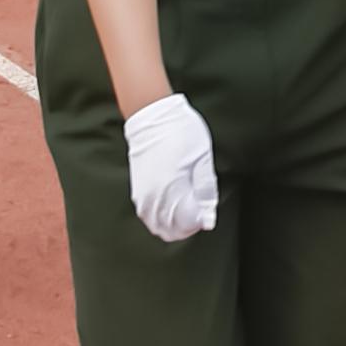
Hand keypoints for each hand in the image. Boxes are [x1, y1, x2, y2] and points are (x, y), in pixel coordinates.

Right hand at [122, 93, 217, 242]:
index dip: (201, 219)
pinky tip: (174, 206)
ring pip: (159, 227)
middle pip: (172, 230)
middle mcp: (153, 198)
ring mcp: (143, 196)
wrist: (151, 115)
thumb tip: (208, 215)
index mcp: (172, 189)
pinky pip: (149, 217)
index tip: (208, 209)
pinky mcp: (137, 192)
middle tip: (200, 210)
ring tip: (188, 207)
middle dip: (189, 225)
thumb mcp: (203, 157)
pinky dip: (163, 219)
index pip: (188, 223)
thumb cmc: (180, 132)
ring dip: (175, 224)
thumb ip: (206, 189)